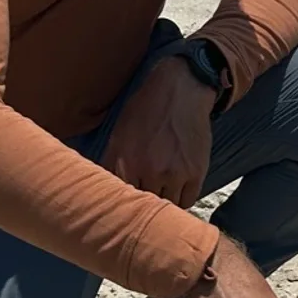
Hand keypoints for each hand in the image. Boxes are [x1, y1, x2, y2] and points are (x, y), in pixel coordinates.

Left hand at [102, 54, 214, 205]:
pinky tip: (177, 188)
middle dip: (143, 204)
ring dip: (163, 202)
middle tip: (144, 198)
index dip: (123, 205)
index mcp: (126, 163)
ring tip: (161, 191)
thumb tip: (101, 190)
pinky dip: (181, 198)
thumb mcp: (118, 135)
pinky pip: (188, 201)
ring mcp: (175, 174)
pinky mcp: (196, 172)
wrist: (180, 91)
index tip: (125, 204)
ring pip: (167, 206)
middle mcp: (150, 171)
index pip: (122, 200)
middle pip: (145, 206)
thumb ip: (109, 164)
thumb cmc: (145, 111)